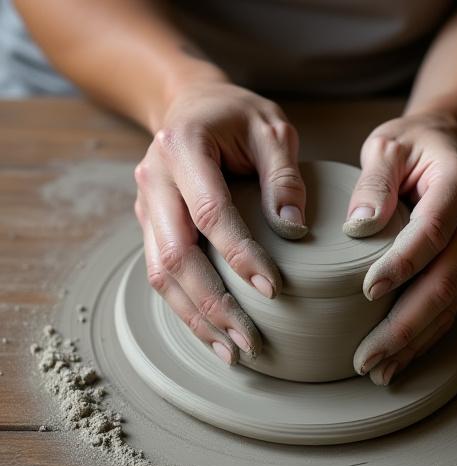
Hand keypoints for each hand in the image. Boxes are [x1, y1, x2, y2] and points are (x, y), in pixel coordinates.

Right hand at [134, 79, 307, 364]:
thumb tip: (293, 228)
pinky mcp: (150, 223)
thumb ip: (283, 175)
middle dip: (213, 304)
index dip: (240, 255)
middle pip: (176, 255)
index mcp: (183, 148)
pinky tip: (211, 332)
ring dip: (195, 316)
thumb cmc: (237, 116)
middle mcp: (155, 179)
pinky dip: (185, 306)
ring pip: (161, 273)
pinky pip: (160, 272)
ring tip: (231, 352)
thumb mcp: (271, 129)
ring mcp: (146, 204)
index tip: (274, 290)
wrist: (191, 106)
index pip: (210, 213)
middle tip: (250, 341)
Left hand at [346, 113, 456, 384]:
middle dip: (406, 324)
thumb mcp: (387, 146)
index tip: (367, 291)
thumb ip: (374, 181)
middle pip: (446, 280)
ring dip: (414, 340)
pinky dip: (425, 335)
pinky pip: (451, 305)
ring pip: (451, 302)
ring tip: (379, 369)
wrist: (446, 143)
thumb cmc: (411, 145)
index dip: (402, 265)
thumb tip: (359, 227)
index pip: (431, 232)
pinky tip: (400, 358)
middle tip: (367, 357)